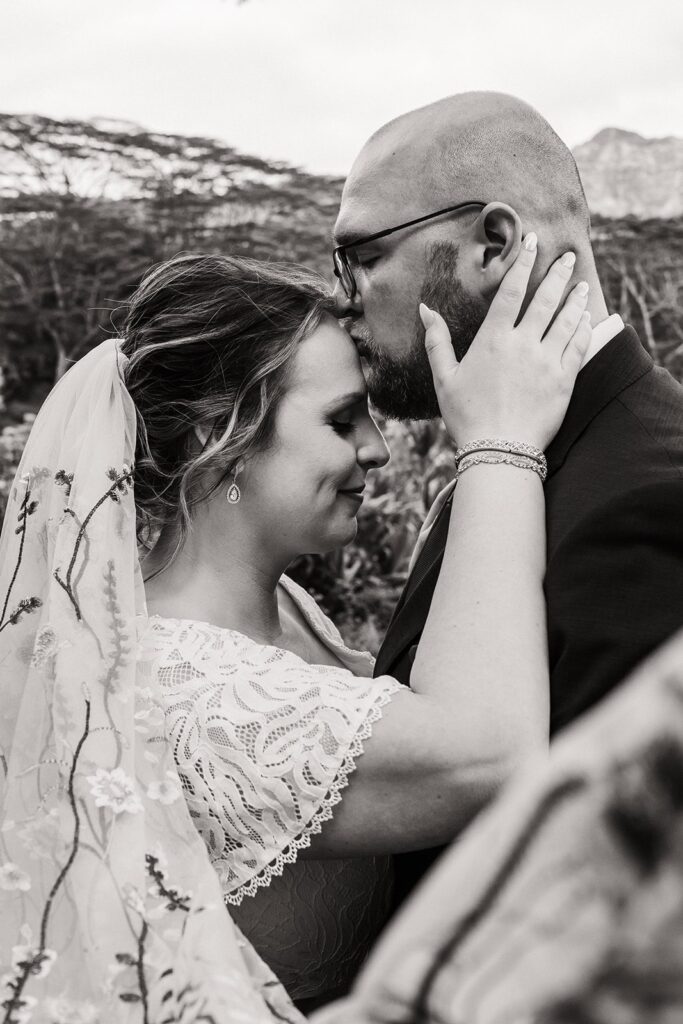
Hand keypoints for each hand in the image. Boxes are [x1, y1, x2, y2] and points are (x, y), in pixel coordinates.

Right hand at [421, 235, 591, 449]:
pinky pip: (577, 346)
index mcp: (493, 340)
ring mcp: (546, 361)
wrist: (499, 450)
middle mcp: (522, 345)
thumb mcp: (445, 378)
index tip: (534, 243)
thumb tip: (425, 310)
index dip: (524, 264)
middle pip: (545, 300)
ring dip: (575, 300)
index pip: (512, 291)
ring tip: (582, 285)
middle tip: (568, 256)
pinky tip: (585, 319)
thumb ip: (437, 341)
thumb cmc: (467, 417)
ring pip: (566, 320)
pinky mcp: (564, 380)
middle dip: (558, 274)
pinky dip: (583, 329)